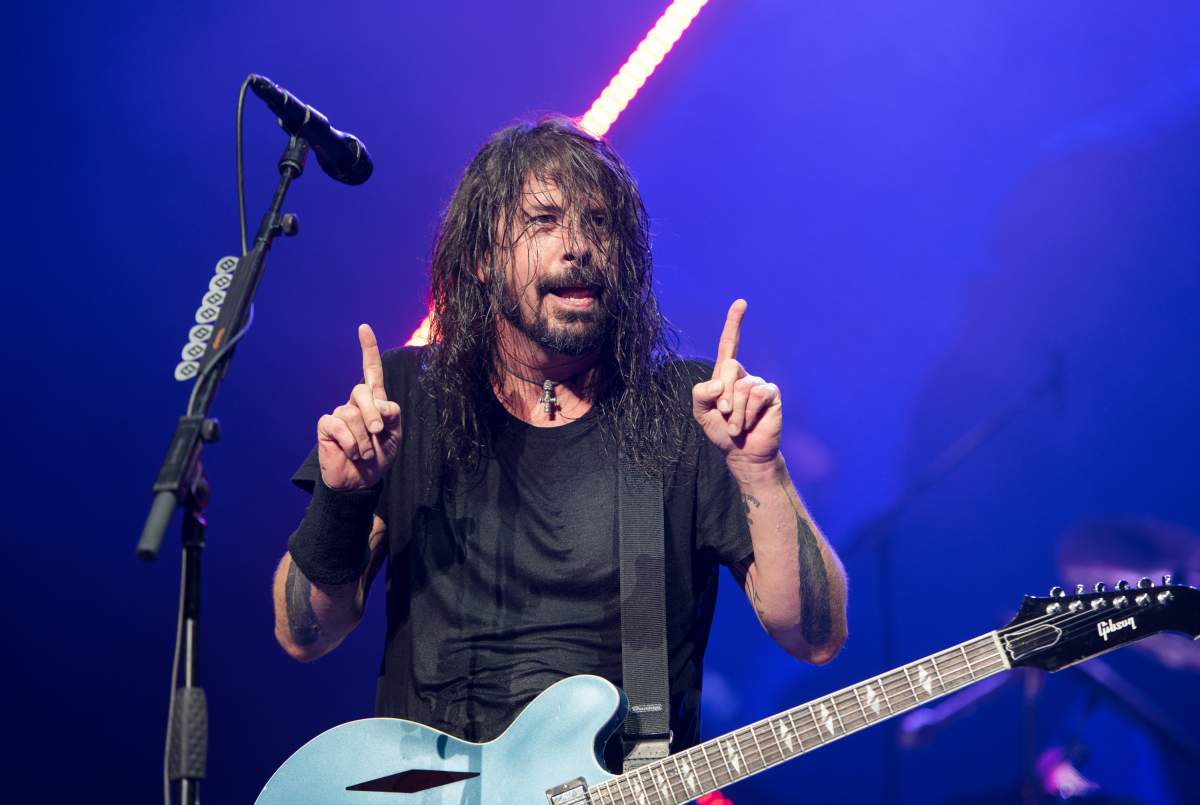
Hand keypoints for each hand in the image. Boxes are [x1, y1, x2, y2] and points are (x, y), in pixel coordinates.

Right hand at [316, 324, 402, 489]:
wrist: (361, 481)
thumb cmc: (380, 456)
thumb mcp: (394, 435)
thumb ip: (391, 416)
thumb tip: (379, 405)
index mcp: (374, 402)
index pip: (371, 371)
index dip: (368, 350)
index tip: (363, 328)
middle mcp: (354, 404)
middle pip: (362, 391)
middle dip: (373, 414)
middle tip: (378, 433)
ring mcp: (339, 414)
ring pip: (351, 414)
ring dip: (364, 439)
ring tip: (365, 453)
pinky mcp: (326, 427)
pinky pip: (338, 426)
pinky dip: (350, 443)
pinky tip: (352, 453)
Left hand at [692, 299, 781, 475]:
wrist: (743, 453)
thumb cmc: (721, 431)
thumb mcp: (701, 412)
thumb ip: (701, 393)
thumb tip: (720, 382)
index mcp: (724, 376)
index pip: (729, 345)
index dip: (734, 323)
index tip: (741, 303)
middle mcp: (743, 375)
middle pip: (728, 368)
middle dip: (722, 396)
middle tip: (724, 415)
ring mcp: (759, 384)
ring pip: (741, 387)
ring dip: (735, 413)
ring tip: (736, 427)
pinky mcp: (771, 395)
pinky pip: (756, 395)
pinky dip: (747, 413)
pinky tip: (748, 423)